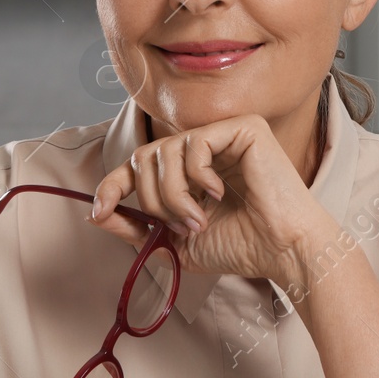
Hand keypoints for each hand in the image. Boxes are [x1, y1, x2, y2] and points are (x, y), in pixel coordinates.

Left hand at [88, 112, 336, 287]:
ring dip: (174, 196)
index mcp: (190, 170)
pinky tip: (219, 193)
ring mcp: (224, 134)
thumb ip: (137, 228)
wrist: (282, 250)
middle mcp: (205, 147)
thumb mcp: (176, 243)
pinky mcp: (243, 127)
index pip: (138, 165)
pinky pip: (195, 143)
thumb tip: (96, 213)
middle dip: (153, 199)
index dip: (112, 185)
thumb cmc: (241, 246)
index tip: (98, 211)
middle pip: (145, 157)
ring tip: (200, 219)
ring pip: (165, 151)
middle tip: (179, 226)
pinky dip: (199, 177)